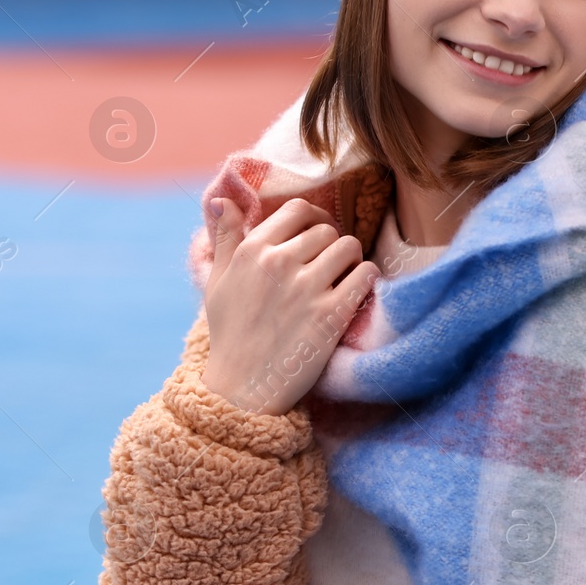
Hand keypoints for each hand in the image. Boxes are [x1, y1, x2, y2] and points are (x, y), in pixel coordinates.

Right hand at [200, 196, 379, 415]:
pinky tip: (357, 290)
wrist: (243, 386)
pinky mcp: (330, 315)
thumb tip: (220, 198)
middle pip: (327, 229)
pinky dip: (367, 278)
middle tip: (330, 265)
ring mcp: (306, 288)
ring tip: (344, 276)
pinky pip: (365, 275)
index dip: (314, 220)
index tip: (316, 238)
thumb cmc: (230, 332)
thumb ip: (225, 237)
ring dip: (352, 259)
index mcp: (252, 251)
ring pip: (349, 247)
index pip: (298, 210)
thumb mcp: (217, 281)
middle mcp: (279, 263)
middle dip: (332, 244)